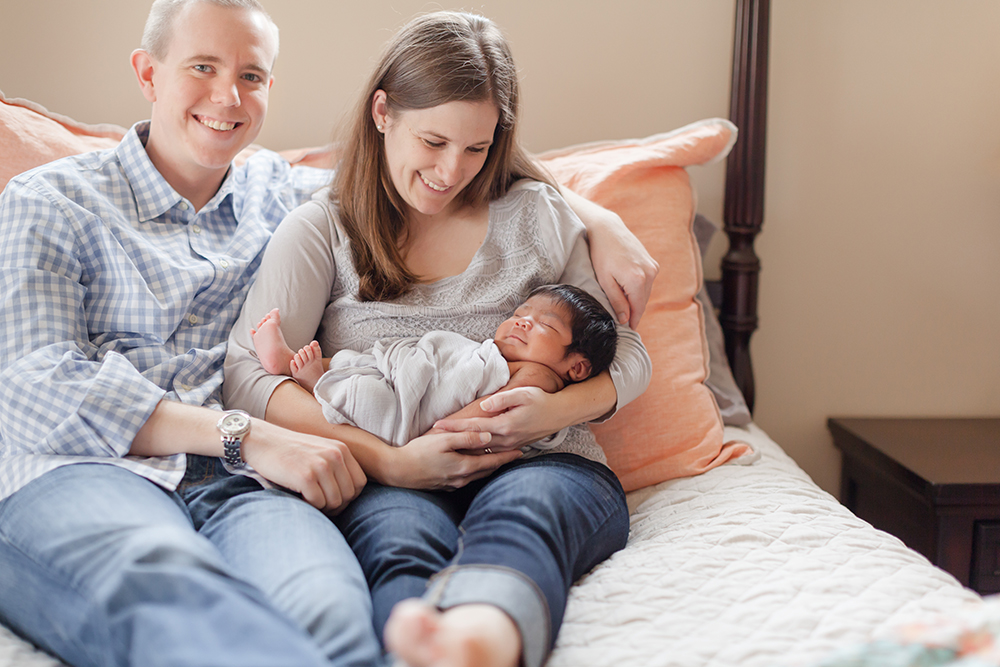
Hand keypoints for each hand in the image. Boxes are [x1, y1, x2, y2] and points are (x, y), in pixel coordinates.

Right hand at [241, 420, 366, 513]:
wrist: (262, 441)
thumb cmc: (290, 451)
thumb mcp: (320, 451)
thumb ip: (337, 466)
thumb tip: (350, 496)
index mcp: (341, 449)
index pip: (360, 483)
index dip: (348, 496)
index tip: (333, 498)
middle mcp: (334, 455)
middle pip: (349, 495)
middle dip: (336, 505)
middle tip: (319, 504)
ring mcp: (321, 465)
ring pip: (335, 502)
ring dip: (322, 507)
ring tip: (308, 500)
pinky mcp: (305, 476)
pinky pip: (318, 503)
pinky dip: (309, 506)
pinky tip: (299, 498)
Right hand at [386, 430, 521, 490]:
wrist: (396, 471)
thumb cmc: (418, 453)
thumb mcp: (443, 440)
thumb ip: (467, 438)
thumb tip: (488, 437)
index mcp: (464, 467)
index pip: (492, 462)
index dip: (507, 456)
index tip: (521, 451)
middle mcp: (461, 479)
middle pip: (488, 471)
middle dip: (501, 463)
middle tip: (515, 455)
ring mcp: (452, 484)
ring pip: (478, 475)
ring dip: (489, 468)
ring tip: (499, 460)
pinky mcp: (444, 485)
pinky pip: (467, 478)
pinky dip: (476, 471)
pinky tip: (475, 466)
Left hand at [433, 386, 565, 450]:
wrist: (560, 415)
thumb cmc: (541, 401)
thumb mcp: (523, 393)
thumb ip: (502, 399)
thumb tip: (484, 405)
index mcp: (505, 426)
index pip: (473, 427)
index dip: (454, 426)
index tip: (437, 426)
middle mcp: (506, 439)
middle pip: (473, 443)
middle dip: (452, 442)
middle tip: (431, 441)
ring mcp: (509, 445)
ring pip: (480, 451)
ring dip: (461, 449)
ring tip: (443, 448)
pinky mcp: (512, 446)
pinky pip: (490, 452)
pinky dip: (475, 453)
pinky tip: (465, 453)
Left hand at [557, 186, 658, 328]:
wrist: (608, 229)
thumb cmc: (601, 254)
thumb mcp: (604, 280)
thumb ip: (616, 301)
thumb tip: (625, 318)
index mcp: (637, 280)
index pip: (638, 309)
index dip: (633, 321)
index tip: (628, 331)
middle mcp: (650, 273)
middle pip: (643, 301)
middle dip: (634, 311)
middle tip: (624, 322)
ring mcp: (653, 267)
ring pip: (645, 292)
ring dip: (636, 300)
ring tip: (624, 306)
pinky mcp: (652, 262)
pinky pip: (647, 282)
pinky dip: (639, 289)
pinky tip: (627, 290)